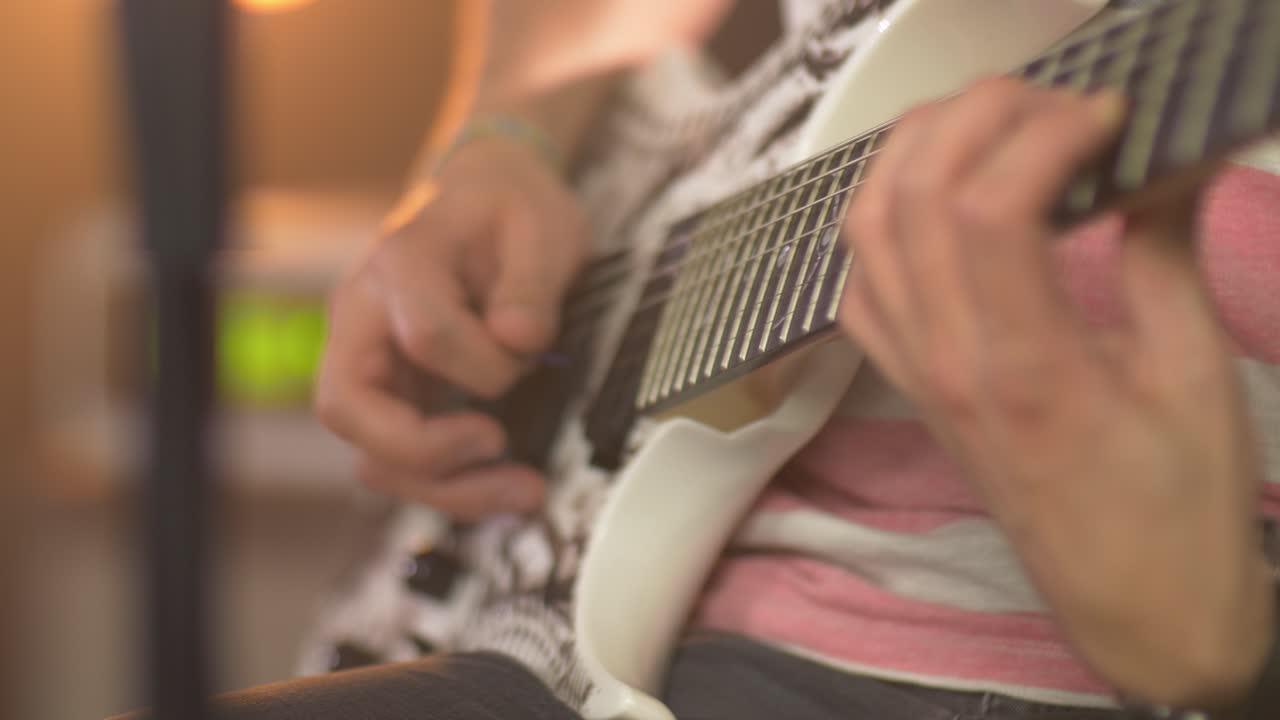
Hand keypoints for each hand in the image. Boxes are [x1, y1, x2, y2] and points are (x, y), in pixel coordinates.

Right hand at [316, 136, 588, 518]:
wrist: (487, 198)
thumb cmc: (509, 210)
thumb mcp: (541, 227)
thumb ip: (532, 284)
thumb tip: (517, 341)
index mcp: (400, 262)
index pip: (423, 335)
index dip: (483, 364)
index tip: (527, 355)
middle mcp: (362, 315)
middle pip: (347, 407)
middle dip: (424, 451)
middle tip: (498, 448)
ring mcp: (367, 359)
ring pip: (369, 451)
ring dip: (444, 487)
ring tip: (523, 491)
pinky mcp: (389, 394)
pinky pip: (396, 457)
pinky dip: (448, 483)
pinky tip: (502, 485)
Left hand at [838, 77, 1274, 708]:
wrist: (1134, 605)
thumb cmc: (1177, 509)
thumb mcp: (1195, 375)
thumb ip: (1163, 254)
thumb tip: (1159, 159)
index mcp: (1029, 367)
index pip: (991, 208)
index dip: (1046, 131)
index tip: (1107, 110)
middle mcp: (950, 365)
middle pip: (913, 198)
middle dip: (973, 116)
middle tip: (1048, 99)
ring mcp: (917, 377)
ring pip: (866, 231)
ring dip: (914, 154)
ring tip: (987, 125)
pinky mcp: (911, 388)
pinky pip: (859, 288)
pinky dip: (882, 224)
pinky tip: (937, 205)